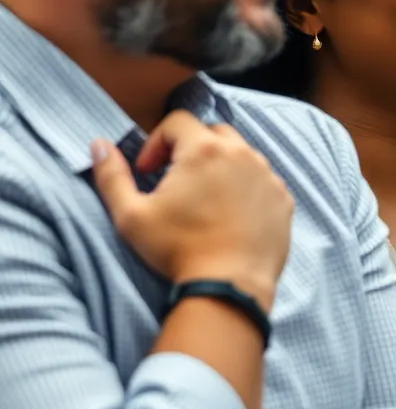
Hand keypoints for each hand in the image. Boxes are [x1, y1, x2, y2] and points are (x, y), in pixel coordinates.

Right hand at [91, 111, 293, 308]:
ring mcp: (268, 176)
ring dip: (220, 167)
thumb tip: (99, 145)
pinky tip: (230, 216)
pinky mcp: (283, 199)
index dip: (156, 142)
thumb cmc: (178, 250)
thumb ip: (112, 176)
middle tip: (175, 180)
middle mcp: (242, 154)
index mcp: (204, 150)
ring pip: (241, 156)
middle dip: (191, 148)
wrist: (229, 286)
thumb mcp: (131, 216)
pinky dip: (246, 188)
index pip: (178, 121)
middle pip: (213, 133)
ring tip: (203, 199)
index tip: (148, 171)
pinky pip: (263, 181)